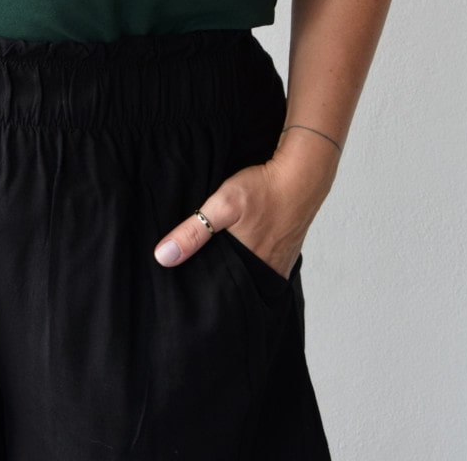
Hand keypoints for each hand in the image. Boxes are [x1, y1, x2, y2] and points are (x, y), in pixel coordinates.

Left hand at [152, 140, 338, 278]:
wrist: (302, 174)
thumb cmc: (264, 189)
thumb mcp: (223, 204)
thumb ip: (193, 231)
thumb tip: (163, 257)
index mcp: (251, 269)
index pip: (221, 292)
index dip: (204, 291)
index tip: (187, 291)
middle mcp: (268, 272)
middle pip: (237, 286)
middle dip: (219, 284)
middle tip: (199, 279)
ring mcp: (280, 263)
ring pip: (252, 276)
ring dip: (237, 272)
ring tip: (218, 265)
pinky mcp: (287, 251)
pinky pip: (265, 264)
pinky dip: (253, 261)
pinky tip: (244, 250)